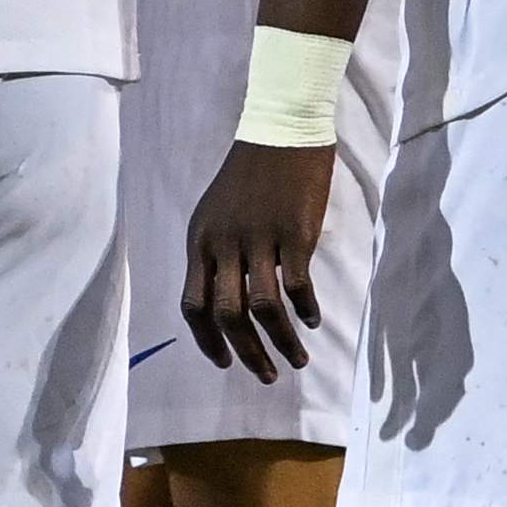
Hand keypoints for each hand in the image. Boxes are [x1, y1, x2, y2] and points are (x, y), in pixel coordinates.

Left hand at [182, 141, 337, 381]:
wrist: (281, 131)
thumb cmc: (250, 174)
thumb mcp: (216, 213)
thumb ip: (218, 254)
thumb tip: (229, 302)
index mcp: (200, 241)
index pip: (193, 305)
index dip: (207, 341)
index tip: (224, 363)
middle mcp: (224, 244)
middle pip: (228, 314)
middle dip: (246, 352)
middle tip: (265, 375)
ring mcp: (259, 239)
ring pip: (264, 308)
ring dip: (281, 342)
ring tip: (297, 360)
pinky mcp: (294, 234)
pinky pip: (297, 286)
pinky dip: (305, 310)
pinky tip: (313, 322)